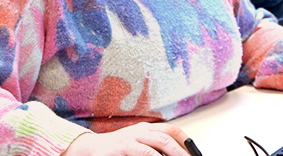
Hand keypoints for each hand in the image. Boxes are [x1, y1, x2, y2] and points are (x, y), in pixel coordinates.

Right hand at [62, 122, 192, 155]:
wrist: (87, 150)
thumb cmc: (114, 150)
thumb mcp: (135, 146)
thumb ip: (152, 149)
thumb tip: (173, 154)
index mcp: (145, 129)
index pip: (172, 130)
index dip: (187, 141)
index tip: (196, 153)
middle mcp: (139, 131)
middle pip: (168, 137)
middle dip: (183, 151)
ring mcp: (130, 138)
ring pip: (158, 143)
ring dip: (174, 154)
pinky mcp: (121, 147)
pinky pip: (143, 153)